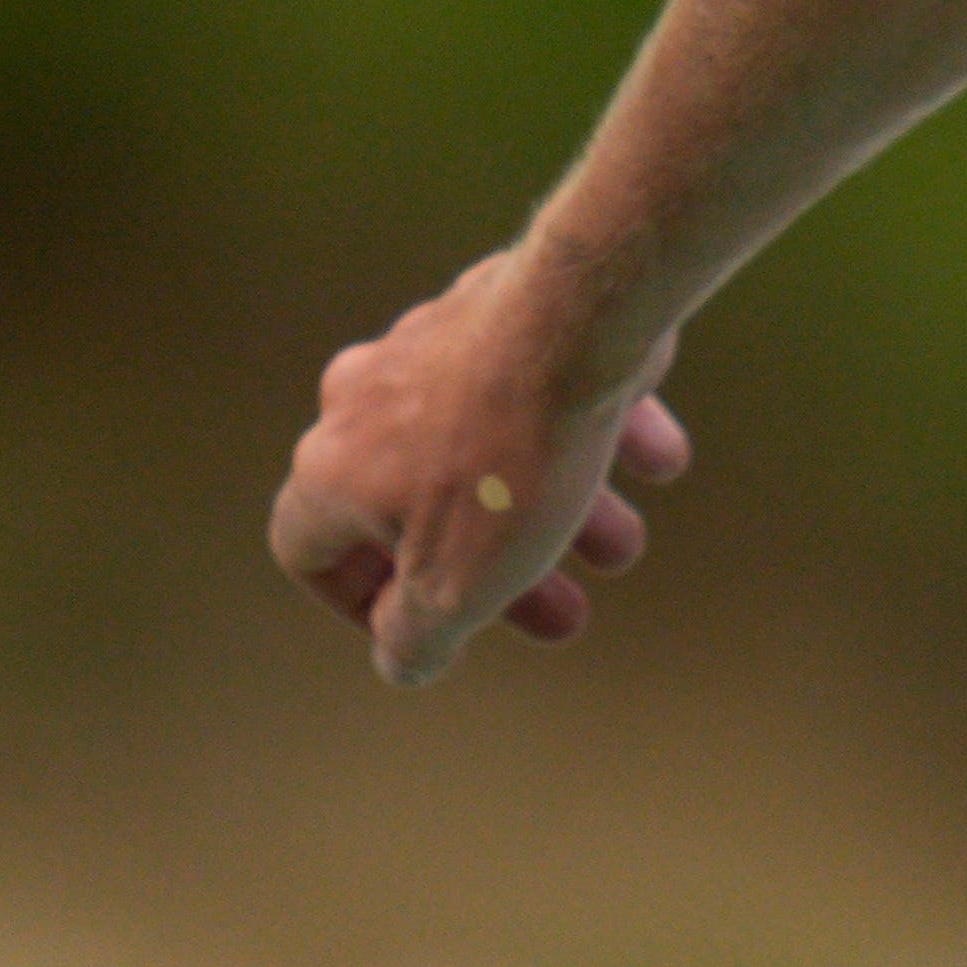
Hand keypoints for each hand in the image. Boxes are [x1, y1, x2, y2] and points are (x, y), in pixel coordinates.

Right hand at [266, 245, 696, 689]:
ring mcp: (431, 346)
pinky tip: (659, 459)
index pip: (308, 552)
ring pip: (491, 449)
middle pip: (424, 508)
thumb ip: (417, 636)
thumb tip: (401, 660)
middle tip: (565, 617)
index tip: (426, 631)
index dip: (360, 605)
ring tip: (624, 546)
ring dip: (560, 509)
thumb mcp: (456, 588)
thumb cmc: (506, 466)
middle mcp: (362, 400)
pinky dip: (594, 429)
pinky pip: (543, 385)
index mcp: (330, 470)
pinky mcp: (502, 305)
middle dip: (501, 573)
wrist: (574, 323)